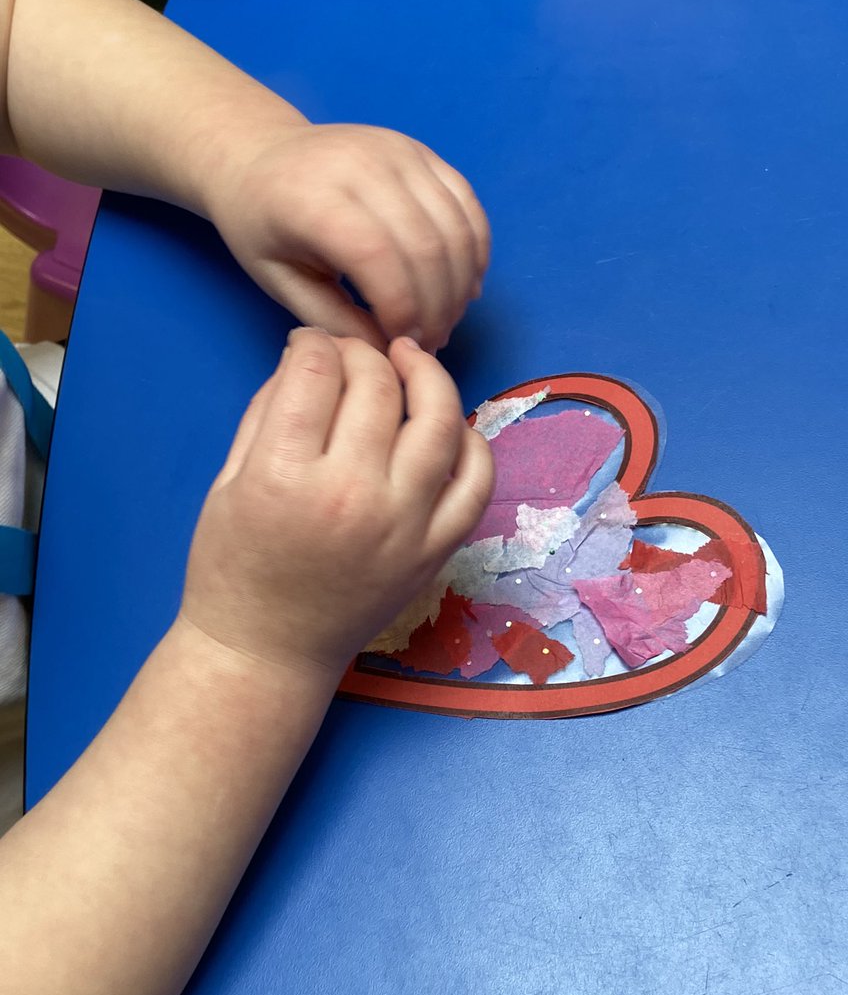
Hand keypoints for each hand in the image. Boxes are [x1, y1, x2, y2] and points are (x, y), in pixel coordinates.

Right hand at [180, 329, 493, 676]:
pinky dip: (471, 443)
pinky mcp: (434, 550)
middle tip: (353, 354)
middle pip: (378, 387)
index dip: (313, 343)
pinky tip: (449, 425)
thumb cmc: (232, 567)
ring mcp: (403, 525)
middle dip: (364, 353)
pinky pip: (475, 483)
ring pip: (439, 421)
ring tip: (410, 360)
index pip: (317, 372)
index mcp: (284, 476)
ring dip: (428, 376)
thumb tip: (307, 354)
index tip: (310, 346)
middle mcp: (351, 495)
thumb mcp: (225, 481)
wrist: (266, 651)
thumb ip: (265, 410)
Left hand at [207, 123, 490, 352]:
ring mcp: (397, 151)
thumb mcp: (279, 281)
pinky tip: (465, 285)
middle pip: (426, 246)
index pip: (379, 258)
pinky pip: (467, 203)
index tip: (401, 346)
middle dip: (437, 307)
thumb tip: (387, 355)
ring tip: (446, 320)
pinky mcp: (421, 151)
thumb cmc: (260, 225)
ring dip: (461, 285)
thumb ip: (333, 320)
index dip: (402, 309)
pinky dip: (475, 250)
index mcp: (314, 199)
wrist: (256, 154)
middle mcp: (362, 165)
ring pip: (455, 228)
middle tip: (430, 344)